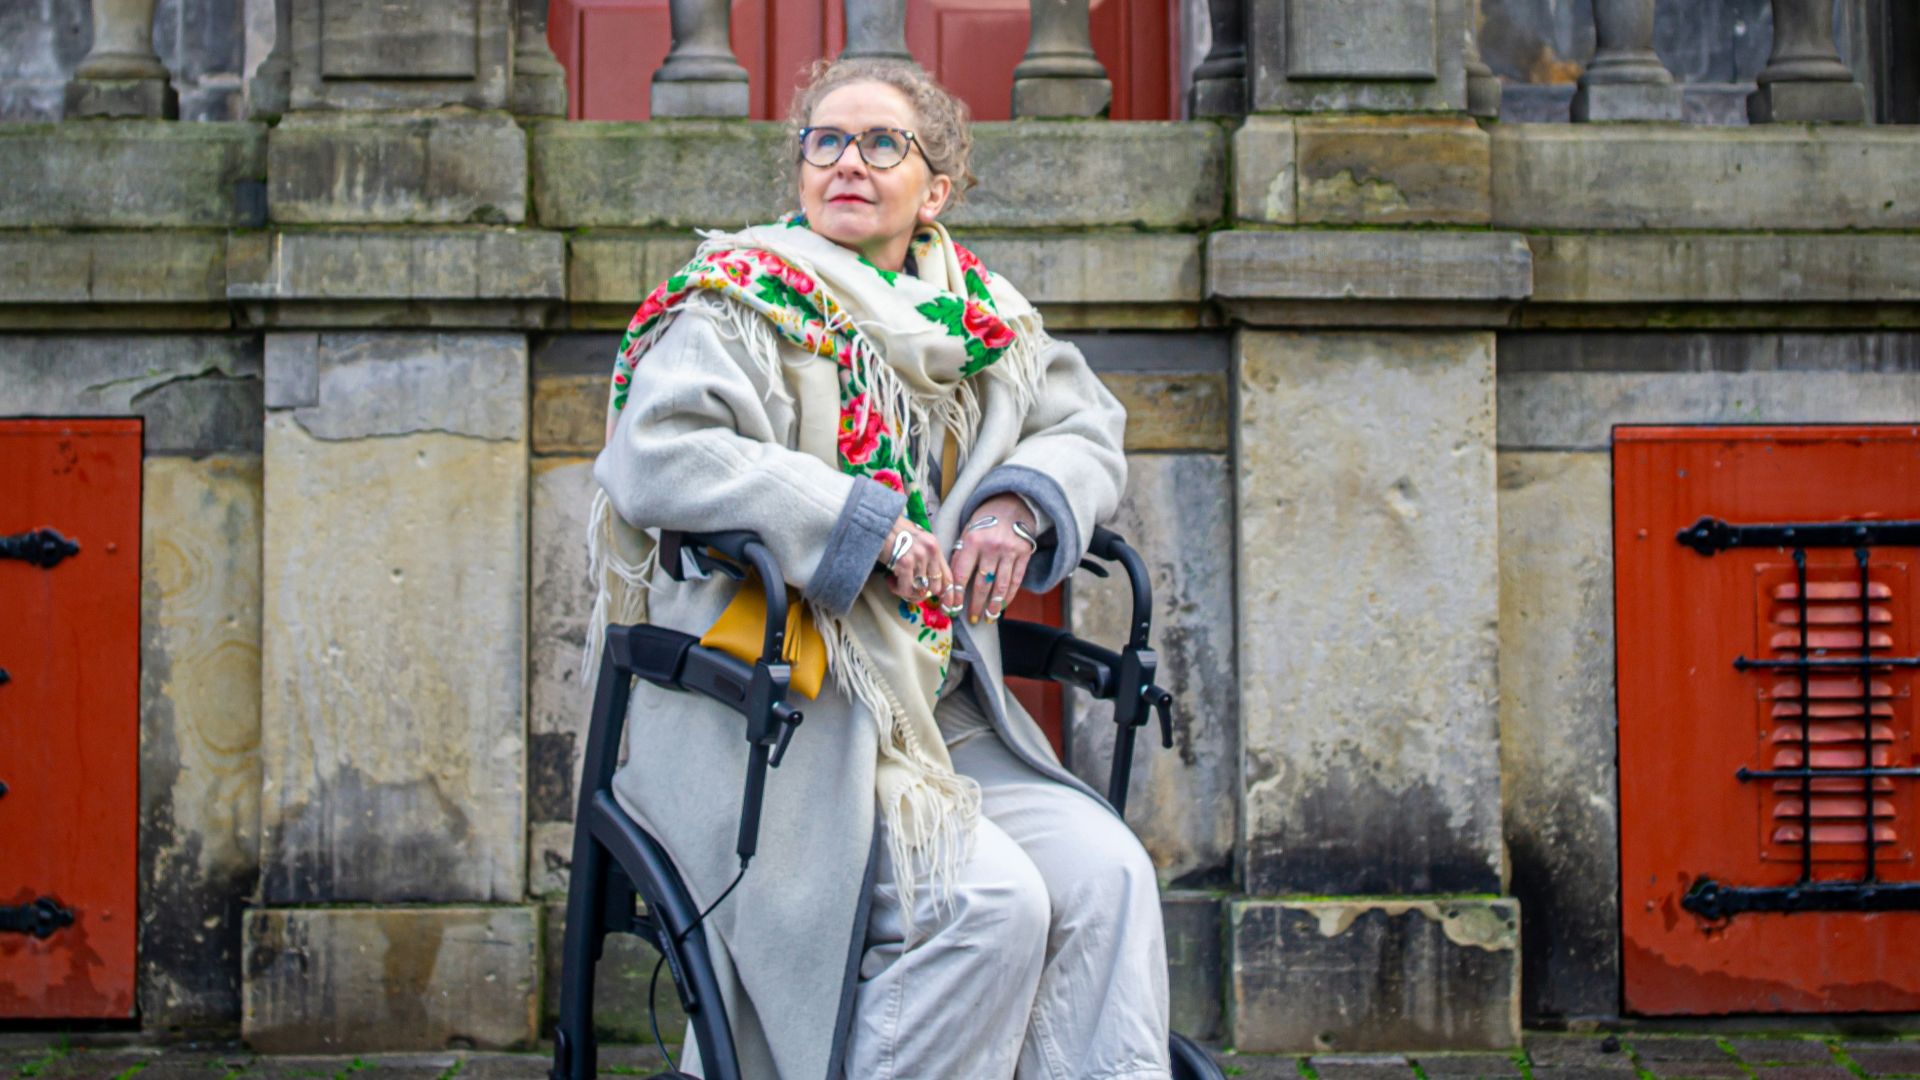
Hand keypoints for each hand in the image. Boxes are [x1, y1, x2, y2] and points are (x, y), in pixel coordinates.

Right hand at [879, 515, 951, 605]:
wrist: (875, 521)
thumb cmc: (891, 531)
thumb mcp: (915, 541)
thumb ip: (925, 558)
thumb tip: (926, 583)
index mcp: (934, 546)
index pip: (948, 576)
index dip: (948, 595)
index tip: (946, 607)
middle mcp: (930, 551)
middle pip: (935, 588)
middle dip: (921, 594)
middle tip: (907, 588)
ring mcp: (919, 557)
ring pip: (919, 591)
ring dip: (905, 591)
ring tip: (895, 581)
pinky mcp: (905, 563)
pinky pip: (905, 589)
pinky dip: (896, 589)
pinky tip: (889, 579)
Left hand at [949, 493, 1036, 624]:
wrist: (1011, 503)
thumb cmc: (984, 521)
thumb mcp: (967, 531)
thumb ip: (960, 554)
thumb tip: (950, 583)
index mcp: (972, 540)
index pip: (961, 573)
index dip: (956, 594)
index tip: (952, 607)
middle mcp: (991, 547)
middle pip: (982, 584)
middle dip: (975, 605)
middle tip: (971, 619)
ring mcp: (1009, 552)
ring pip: (1001, 586)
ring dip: (993, 605)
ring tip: (988, 618)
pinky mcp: (1024, 554)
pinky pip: (1016, 580)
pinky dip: (1009, 596)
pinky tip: (1002, 606)